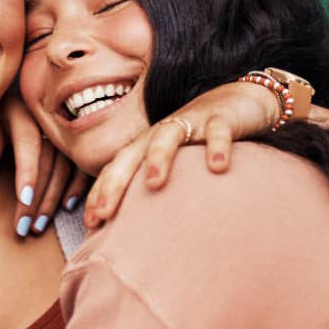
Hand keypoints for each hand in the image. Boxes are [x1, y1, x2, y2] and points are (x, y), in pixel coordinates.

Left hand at [0, 91, 90, 237]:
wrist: (34, 86)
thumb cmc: (3, 108)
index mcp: (24, 112)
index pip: (28, 145)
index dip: (27, 174)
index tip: (22, 202)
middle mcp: (50, 120)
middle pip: (48, 163)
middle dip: (37, 199)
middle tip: (25, 228)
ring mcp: (69, 128)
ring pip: (66, 168)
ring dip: (53, 199)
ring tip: (40, 225)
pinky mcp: (81, 137)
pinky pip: (83, 164)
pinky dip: (77, 186)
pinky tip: (67, 205)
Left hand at [83, 81, 279, 227]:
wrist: (240, 98)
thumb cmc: (202, 139)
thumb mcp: (178, 163)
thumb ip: (159, 187)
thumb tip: (141, 229)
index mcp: (148, 144)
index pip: (117, 168)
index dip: (100, 193)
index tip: (88, 222)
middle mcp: (163, 132)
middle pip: (131, 154)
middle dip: (114, 182)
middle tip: (103, 212)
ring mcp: (191, 122)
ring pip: (168, 136)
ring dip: (158, 158)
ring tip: (153, 183)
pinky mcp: (222, 118)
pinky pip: (218, 131)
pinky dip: (217, 146)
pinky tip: (217, 167)